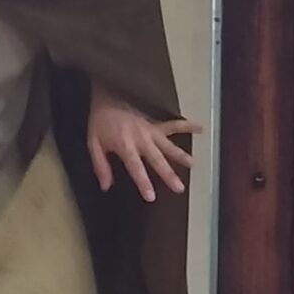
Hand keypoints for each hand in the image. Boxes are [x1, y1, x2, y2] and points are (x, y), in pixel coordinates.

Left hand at [88, 86, 203, 201]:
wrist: (107, 98)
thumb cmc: (100, 122)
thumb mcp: (93, 144)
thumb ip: (100, 166)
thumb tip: (106, 186)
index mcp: (124, 145)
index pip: (135, 167)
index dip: (143, 182)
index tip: (151, 196)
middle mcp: (141, 139)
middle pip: (157, 159)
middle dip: (168, 174)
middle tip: (179, 187)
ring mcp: (150, 131)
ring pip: (168, 145)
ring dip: (180, 155)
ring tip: (192, 164)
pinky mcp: (156, 125)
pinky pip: (174, 125)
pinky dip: (188, 126)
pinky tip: (200, 128)